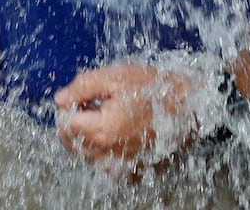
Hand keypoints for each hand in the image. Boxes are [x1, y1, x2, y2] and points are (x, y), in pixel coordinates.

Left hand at [53, 63, 200, 169]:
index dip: (69, 107)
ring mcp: (121, 167)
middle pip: (71, 142)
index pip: (63, 124)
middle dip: (75, 121)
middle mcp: (110, 156)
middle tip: (95, 103)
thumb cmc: (156, 89)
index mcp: (103, 131)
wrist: (190, 107)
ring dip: (89, 134)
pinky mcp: (132, 172)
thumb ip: (82, 87)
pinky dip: (105, 148)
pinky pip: (105, 163)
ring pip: (86, 153)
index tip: (83, 97)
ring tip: (111, 114)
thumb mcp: (115, 77)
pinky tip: (119, 131)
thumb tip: (60, 99)